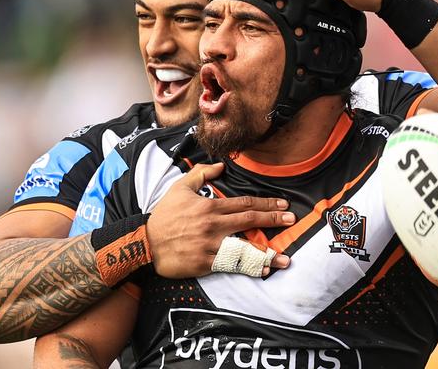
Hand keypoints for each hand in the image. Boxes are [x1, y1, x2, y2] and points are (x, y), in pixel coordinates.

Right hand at [146, 163, 293, 277]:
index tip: (283, 205)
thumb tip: (221, 166)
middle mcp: (214, 225)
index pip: (244, 203)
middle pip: (249, 220)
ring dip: (266, 252)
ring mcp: (211, 245)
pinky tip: (262, 270)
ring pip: (244, 246)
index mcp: (210, 207)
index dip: (266, 204)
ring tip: (285, 258)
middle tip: (291, 220)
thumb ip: (201, 174)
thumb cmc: (164, 215)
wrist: (146, 243)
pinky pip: (231, 265)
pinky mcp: (205, 263)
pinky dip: (248, 268)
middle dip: (273, 220)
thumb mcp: (180, 188)